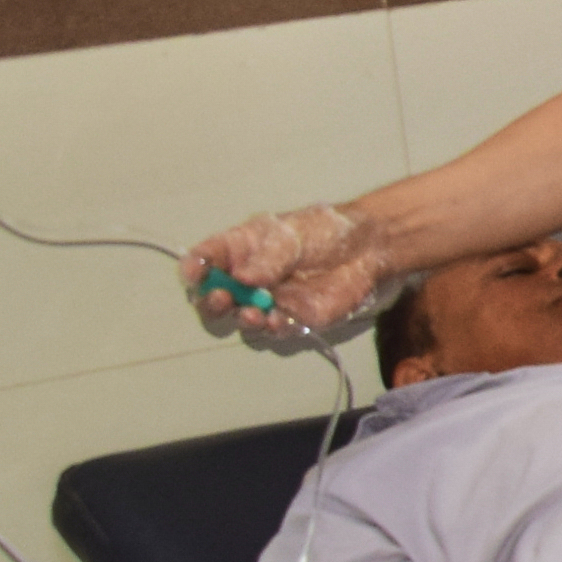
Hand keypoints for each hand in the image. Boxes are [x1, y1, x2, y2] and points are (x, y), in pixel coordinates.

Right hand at [182, 203, 393, 343]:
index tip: (195, 274)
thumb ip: (269, 258)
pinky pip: (273, 329)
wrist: (367, 248)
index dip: (194, 269)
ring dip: (240, 318)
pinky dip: (270, 328)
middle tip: (222, 298)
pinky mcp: (292, 319)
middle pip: (212, 297)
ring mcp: (267, 301)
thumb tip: (243, 277)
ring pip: (239, 319)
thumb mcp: (292, 235)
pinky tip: (274, 320)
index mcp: (238, 250)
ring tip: (253, 312)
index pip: (204, 261)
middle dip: (210, 301)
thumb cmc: (324, 231)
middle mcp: (245, 279)